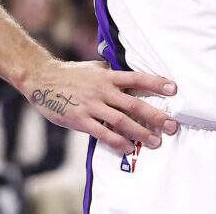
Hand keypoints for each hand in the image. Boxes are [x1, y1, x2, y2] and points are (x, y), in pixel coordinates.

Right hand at [24, 60, 178, 153]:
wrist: (41, 79)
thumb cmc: (70, 74)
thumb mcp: (94, 68)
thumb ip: (111, 73)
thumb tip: (130, 75)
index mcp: (107, 76)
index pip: (137, 78)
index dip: (156, 83)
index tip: (174, 89)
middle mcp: (102, 90)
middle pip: (134, 104)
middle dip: (155, 116)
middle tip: (172, 126)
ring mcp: (91, 106)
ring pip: (121, 121)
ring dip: (140, 133)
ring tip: (156, 142)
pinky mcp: (80, 120)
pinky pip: (102, 134)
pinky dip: (117, 142)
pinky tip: (129, 148)